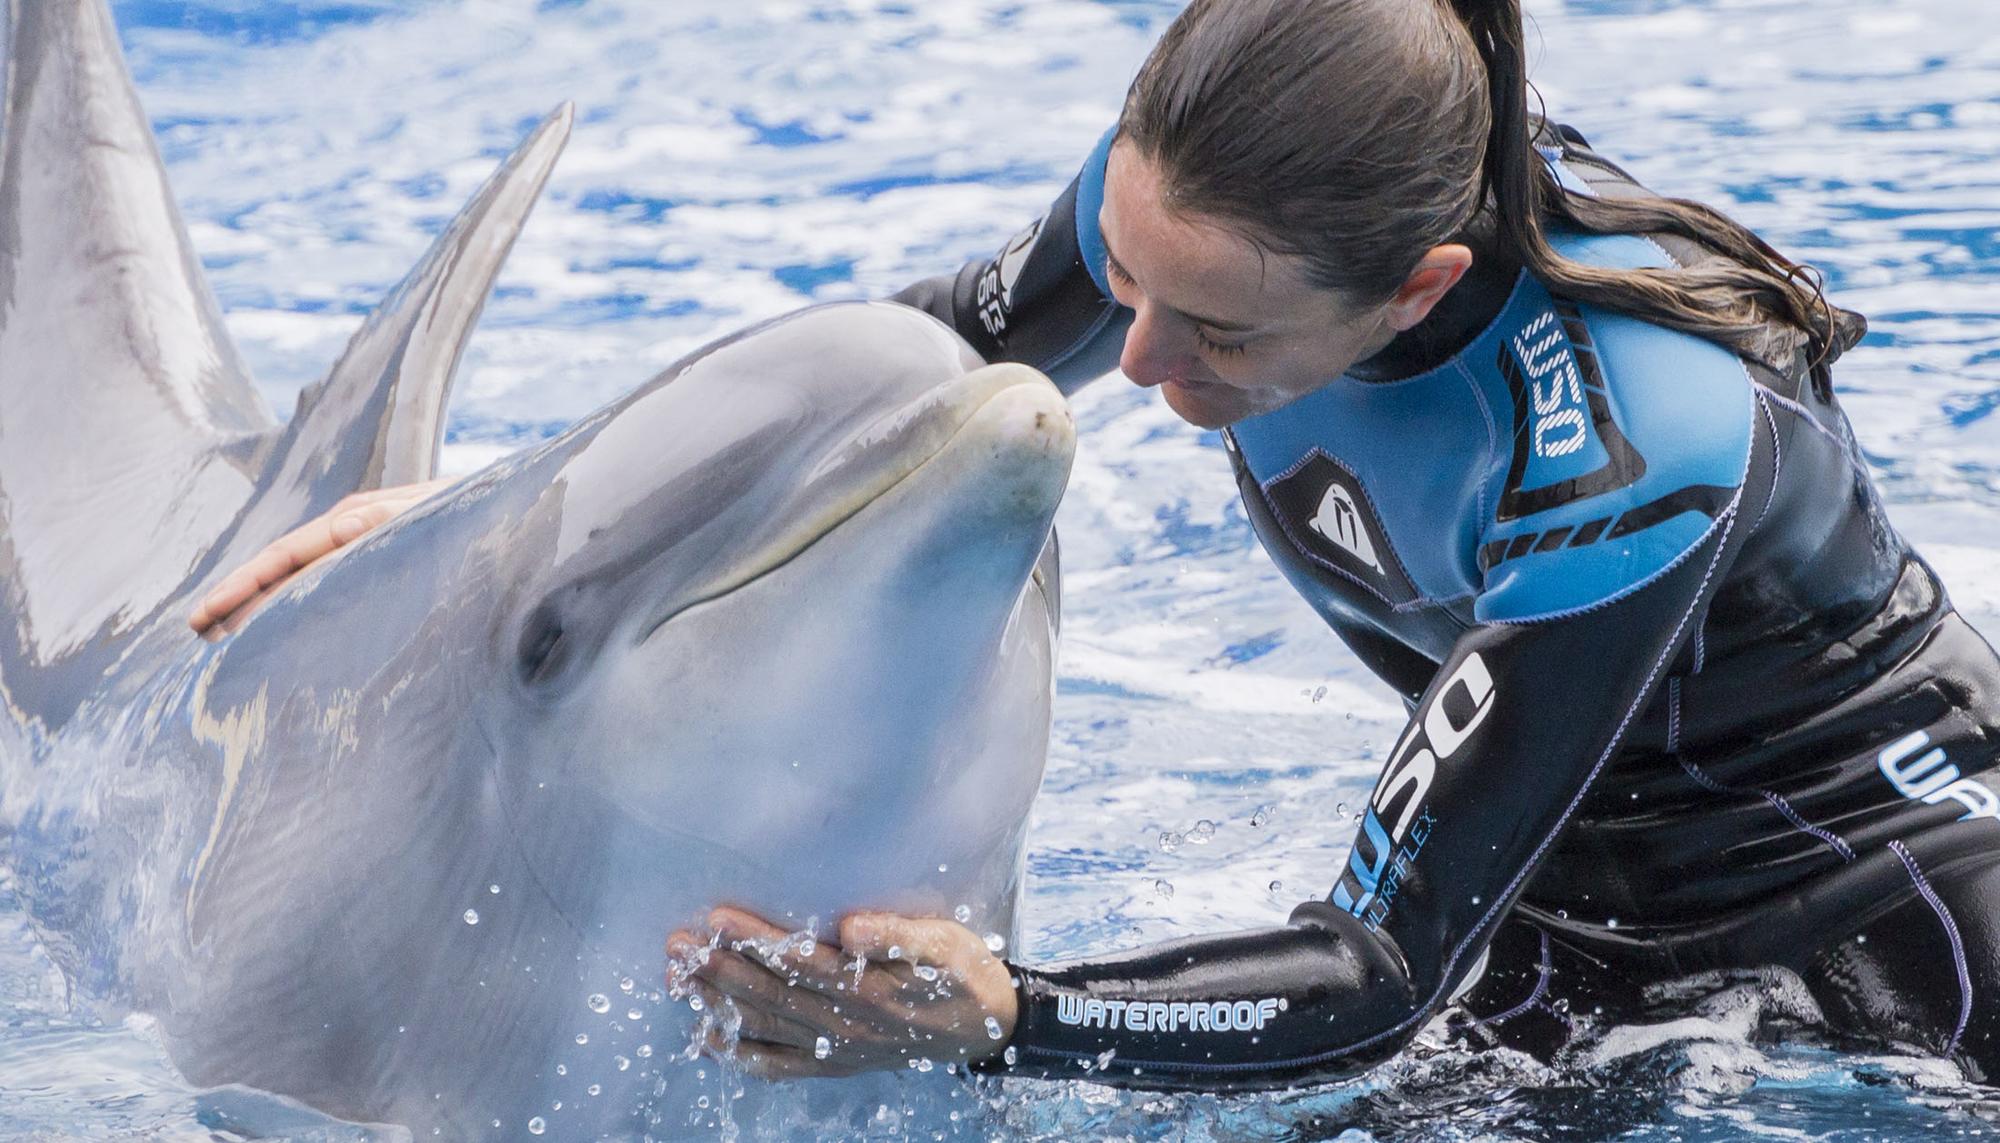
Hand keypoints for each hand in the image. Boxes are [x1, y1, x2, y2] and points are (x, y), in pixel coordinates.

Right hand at [188, 478, 454, 637]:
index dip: (241, 587)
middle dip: (238, 599)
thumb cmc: (479, 511)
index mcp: (355, 519)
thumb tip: (341, 527)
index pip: (282, 556)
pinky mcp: (381, 559)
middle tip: (196, 635)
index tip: (203, 617)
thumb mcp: (434, 515)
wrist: (515, 507)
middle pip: (280, 569)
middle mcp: (351, 529)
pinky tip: (284, 627)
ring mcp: (363, 543)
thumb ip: (391, 520)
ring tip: (221, 638)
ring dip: (260, 605)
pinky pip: (328, 583)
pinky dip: (297, 604)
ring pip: (298, 579)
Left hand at [665, 906, 1017, 1078]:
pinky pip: (779, 1065)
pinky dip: (741, 1054)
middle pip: (772, 995)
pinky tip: (708, 1038)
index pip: (800, 962)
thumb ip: (900, 936)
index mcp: (869, 992)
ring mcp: (837, 1050)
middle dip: (720, 969)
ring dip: (718, 1002)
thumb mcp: (947, 944)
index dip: (757, 940)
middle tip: (677, 945)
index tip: (717, 917)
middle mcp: (845, 1026)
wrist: (987, 1028)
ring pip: (767, 1026)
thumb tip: (852, 927)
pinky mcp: (834, 1064)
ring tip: (678, 977)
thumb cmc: (964, 973)